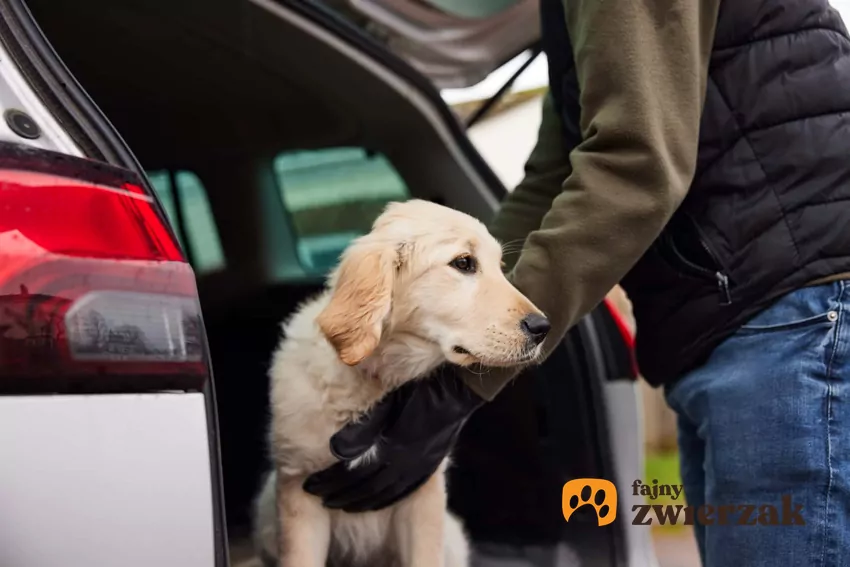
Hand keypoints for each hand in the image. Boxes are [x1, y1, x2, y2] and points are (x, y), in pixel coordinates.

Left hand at [302, 364, 484, 512]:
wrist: (458, 390)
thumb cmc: (418, 389)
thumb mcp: (386, 405)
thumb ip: (362, 429)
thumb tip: (333, 449)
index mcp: (392, 448)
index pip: (352, 474)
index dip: (329, 481)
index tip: (309, 484)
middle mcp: (406, 463)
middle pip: (366, 488)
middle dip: (340, 494)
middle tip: (319, 497)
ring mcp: (420, 466)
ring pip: (385, 493)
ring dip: (360, 500)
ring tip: (341, 502)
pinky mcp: (430, 464)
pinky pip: (404, 489)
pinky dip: (384, 498)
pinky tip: (375, 498)